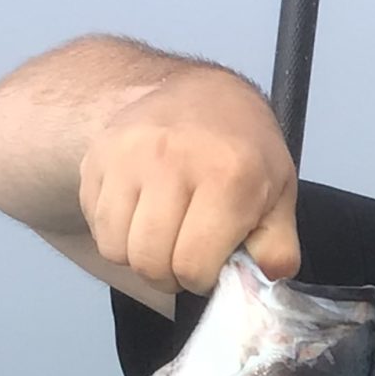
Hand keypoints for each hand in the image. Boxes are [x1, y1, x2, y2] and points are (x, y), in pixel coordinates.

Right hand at [78, 68, 299, 294]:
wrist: (201, 95)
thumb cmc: (243, 151)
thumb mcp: (279, 194)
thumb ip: (277, 248)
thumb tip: (265, 280)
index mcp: (226, 176)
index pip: (193, 265)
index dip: (201, 279)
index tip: (209, 266)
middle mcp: (172, 160)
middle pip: (150, 261)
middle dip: (168, 275)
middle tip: (183, 258)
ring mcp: (128, 156)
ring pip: (115, 248)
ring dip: (138, 257)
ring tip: (162, 238)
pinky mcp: (98, 156)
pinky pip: (96, 224)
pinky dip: (115, 233)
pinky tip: (141, 216)